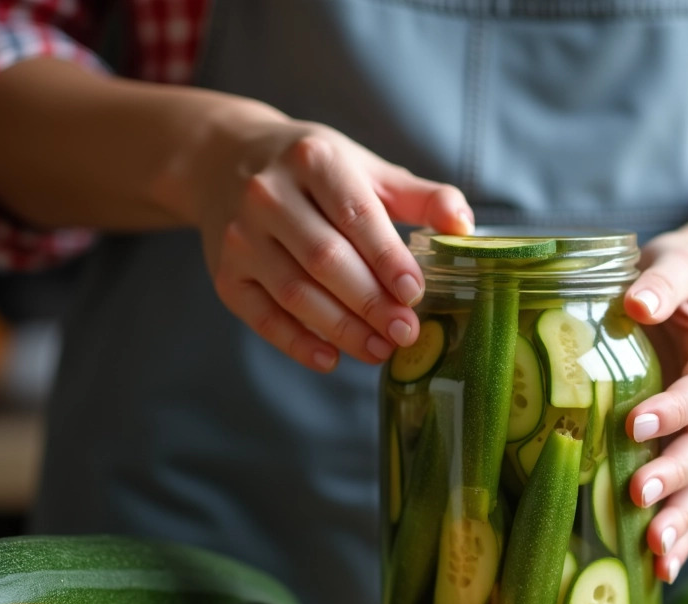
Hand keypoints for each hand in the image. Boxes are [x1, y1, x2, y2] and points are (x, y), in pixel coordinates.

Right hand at [189, 106, 472, 371]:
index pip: (355, 215)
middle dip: (370, 302)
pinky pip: (261, 316)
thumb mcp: (365, 168)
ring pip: (294, 293)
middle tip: (406, 332)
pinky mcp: (224, 273)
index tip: (414, 293)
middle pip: (324, 259)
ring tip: (380, 350)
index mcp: (313, 160)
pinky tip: (331, 358)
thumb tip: (465, 225)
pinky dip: (296, 343)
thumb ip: (420, 198)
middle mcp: (268, 195)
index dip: (387, 257)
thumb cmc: (313, 172)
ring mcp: (240, 236)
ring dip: (341, 329)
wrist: (222, 160)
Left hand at [621, 232, 687, 582]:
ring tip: (657, 551)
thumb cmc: (683, 277)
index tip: (634, 426)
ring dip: (687, 517)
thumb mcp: (676, 262)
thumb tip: (637, 303)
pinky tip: (662, 569)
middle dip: (678, 475)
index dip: (675, 408)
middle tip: (638, 495)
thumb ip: (662, 280)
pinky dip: (687, 533)